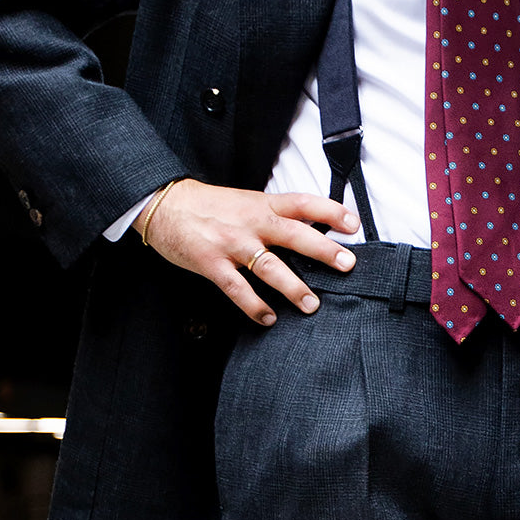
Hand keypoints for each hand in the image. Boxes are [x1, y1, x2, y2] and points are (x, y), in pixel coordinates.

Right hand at [133, 179, 359, 325]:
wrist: (165, 204)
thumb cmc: (210, 205)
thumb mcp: (247, 201)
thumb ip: (275, 215)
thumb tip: (311, 231)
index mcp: (262, 204)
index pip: (303, 203)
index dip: (330, 210)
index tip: (354, 223)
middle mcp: (251, 222)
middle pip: (293, 234)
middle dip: (322, 250)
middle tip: (347, 265)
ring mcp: (231, 243)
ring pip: (268, 266)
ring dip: (292, 287)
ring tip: (311, 305)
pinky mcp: (211, 264)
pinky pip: (237, 289)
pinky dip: (254, 306)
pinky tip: (268, 318)